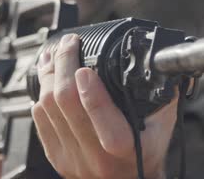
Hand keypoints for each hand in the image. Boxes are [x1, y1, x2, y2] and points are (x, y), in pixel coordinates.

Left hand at [32, 34, 176, 178]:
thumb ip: (161, 94)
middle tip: (68, 44)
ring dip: (47, 75)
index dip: (89, 88)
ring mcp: (72, 158)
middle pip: (66, 102)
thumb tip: (157, 63)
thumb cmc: (147, 153)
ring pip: (47, 108)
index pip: (100, 114)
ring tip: (53, 54)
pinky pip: (40, 121)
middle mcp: (95, 155)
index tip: (85, 65)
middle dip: (63, 65)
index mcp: (123, 146)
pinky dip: (41, 95)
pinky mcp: (57, 158)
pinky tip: (47, 80)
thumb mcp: (163, 125)